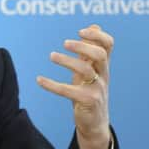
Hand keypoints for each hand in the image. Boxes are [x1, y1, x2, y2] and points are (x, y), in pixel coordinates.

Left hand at [36, 24, 113, 148]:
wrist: (95, 123)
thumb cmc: (90, 91)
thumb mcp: (91, 69)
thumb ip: (90, 49)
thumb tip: (94, 25)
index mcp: (103, 65)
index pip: (109, 45)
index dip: (97, 35)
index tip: (81, 31)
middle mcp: (104, 75)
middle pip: (100, 55)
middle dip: (83, 46)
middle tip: (65, 43)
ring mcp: (97, 89)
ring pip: (86, 70)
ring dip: (67, 61)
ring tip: (51, 56)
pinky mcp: (88, 102)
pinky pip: (69, 90)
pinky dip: (52, 84)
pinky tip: (39, 79)